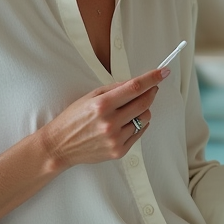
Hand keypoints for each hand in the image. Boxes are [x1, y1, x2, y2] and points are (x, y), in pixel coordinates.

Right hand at [38, 67, 165, 169]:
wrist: (60, 145)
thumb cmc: (74, 118)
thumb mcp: (90, 97)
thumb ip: (115, 89)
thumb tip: (137, 83)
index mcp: (102, 105)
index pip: (134, 88)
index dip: (152, 78)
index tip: (163, 72)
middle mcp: (110, 122)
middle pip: (144, 103)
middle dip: (152, 92)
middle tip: (152, 88)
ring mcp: (115, 139)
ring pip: (144, 119)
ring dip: (144, 110)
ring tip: (131, 109)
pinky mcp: (119, 151)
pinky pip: (139, 133)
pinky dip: (138, 124)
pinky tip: (127, 122)